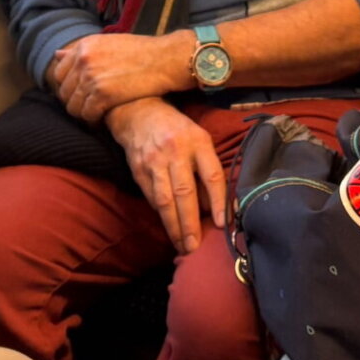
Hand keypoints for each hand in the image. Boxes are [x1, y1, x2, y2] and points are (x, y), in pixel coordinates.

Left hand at [48, 32, 190, 123]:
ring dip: (84, 115)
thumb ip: (83, 51)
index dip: (69, 88)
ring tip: (97, 116)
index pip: (59, 74)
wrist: (166, 59)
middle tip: (90, 109)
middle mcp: (83, 60)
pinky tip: (104, 120)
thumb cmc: (142, 52)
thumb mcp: (108, 43)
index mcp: (84, 46)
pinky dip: (94, 121)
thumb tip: (56, 54)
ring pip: (74, 107)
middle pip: (65, 92)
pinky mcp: (103, 95)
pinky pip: (88, 115)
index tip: (81, 96)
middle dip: (76, 103)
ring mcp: (91, 77)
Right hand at [104, 98, 227, 253]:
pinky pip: (152, 197)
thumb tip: (219, 206)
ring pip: (165, 200)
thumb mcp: (200, 140)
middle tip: (194, 247)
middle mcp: (175, 151)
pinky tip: (168, 226)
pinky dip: (161, 214)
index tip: (220, 224)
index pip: (211, 175)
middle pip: (184, 192)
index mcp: (198, 142)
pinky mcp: (139, 169)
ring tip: (182, 246)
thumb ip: (208, 170)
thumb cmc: (178, 130)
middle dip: (190, 223)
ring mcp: (154, 161)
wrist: (139, 112)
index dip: (218, 201)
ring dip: (173, 226)